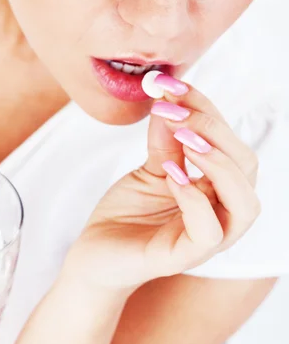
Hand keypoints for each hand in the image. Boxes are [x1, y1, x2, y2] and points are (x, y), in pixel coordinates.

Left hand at [64, 77, 260, 291]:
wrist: (95, 252)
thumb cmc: (127, 212)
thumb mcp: (150, 168)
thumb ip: (165, 140)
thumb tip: (172, 99)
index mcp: (217, 190)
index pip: (231, 145)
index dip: (208, 111)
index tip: (175, 86)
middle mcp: (220, 214)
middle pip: (248, 169)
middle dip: (216, 132)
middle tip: (178, 112)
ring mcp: (206, 240)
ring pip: (244, 205)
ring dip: (218, 164)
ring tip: (185, 139)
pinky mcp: (182, 258)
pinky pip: (208, 233)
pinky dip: (195, 200)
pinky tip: (172, 177)